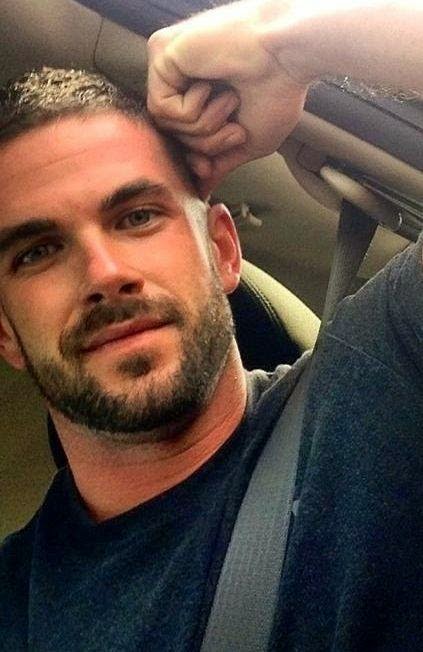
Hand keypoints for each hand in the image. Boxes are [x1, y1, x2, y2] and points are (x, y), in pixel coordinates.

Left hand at [147, 2, 308, 195]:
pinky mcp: (161, 53)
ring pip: (166, 125)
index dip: (194, 158)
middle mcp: (182, 77)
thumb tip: (202, 190)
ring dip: (204, 126)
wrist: (289, 54)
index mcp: (201, 92)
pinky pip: (161, 108)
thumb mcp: (249, 141)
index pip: (180, 138)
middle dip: (207, 143)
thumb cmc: (279, 90)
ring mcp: (169, 64)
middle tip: (235, 125)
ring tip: (230, 100)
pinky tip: (212, 85)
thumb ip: (219, 163)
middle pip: (173, 136)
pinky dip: (192, 109)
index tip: (209, 167)